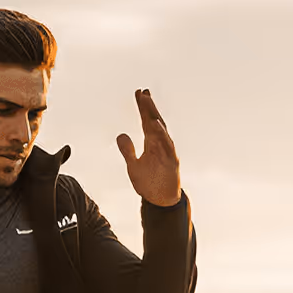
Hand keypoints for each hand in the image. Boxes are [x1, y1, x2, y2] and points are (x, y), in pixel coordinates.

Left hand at [115, 88, 180, 206]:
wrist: (160, 201)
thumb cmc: (149, 183)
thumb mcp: (133, 166)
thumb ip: (127, 150)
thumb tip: (120, 135)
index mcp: (151, 143)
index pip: (146, 121)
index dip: (142, 107)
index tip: (138, 93)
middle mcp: (160, 144)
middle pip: (154, 121)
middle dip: (148, 107)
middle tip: (143, 92)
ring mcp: (166, 151)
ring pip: (160, 130)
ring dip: (154, 115)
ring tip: (147, 102)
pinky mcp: (171, 160)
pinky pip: (166, 145)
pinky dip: (161, 135)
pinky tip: (155, 125)